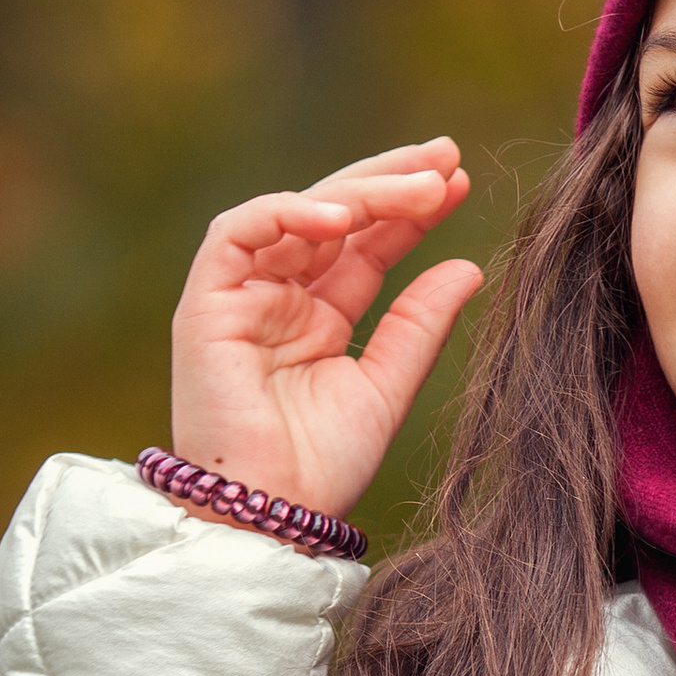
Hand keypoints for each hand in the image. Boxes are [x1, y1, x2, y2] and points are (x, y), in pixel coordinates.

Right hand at [168, 137, 483, 518]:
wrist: (273, 518)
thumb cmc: (322, 467)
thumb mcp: (388, 387)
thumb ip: (420, 325)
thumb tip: (469, 264)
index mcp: (321, 319)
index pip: (367, 244)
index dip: (409, 210)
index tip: (458, 181)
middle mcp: (279, 299)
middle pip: (335, 217)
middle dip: (390, 181)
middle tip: (446, 158)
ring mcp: (241, 297)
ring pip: (295, 215)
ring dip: (358, 192)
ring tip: (419, 184)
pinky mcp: (205, 304)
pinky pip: (236, 234)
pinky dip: (286, 213)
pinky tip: (343, 217)